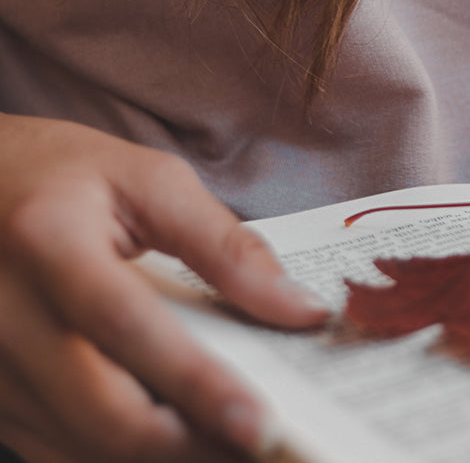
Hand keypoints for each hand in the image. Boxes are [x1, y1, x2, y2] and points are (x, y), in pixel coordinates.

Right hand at [0, 113, 329, 461]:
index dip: (197, 384)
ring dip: (166, 460)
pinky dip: (121, 458)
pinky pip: (55, 450)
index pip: (126, 327)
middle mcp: (3, 313)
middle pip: (103, 412)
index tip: (262, 423)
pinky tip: (179, 443)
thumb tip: (300, 309)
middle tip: (268, 447)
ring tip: (232, 448)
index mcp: (46, 242)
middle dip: (194, 445)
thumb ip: (226, 245)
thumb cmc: (57, 175)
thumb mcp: (147, 180)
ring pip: (80, 448)